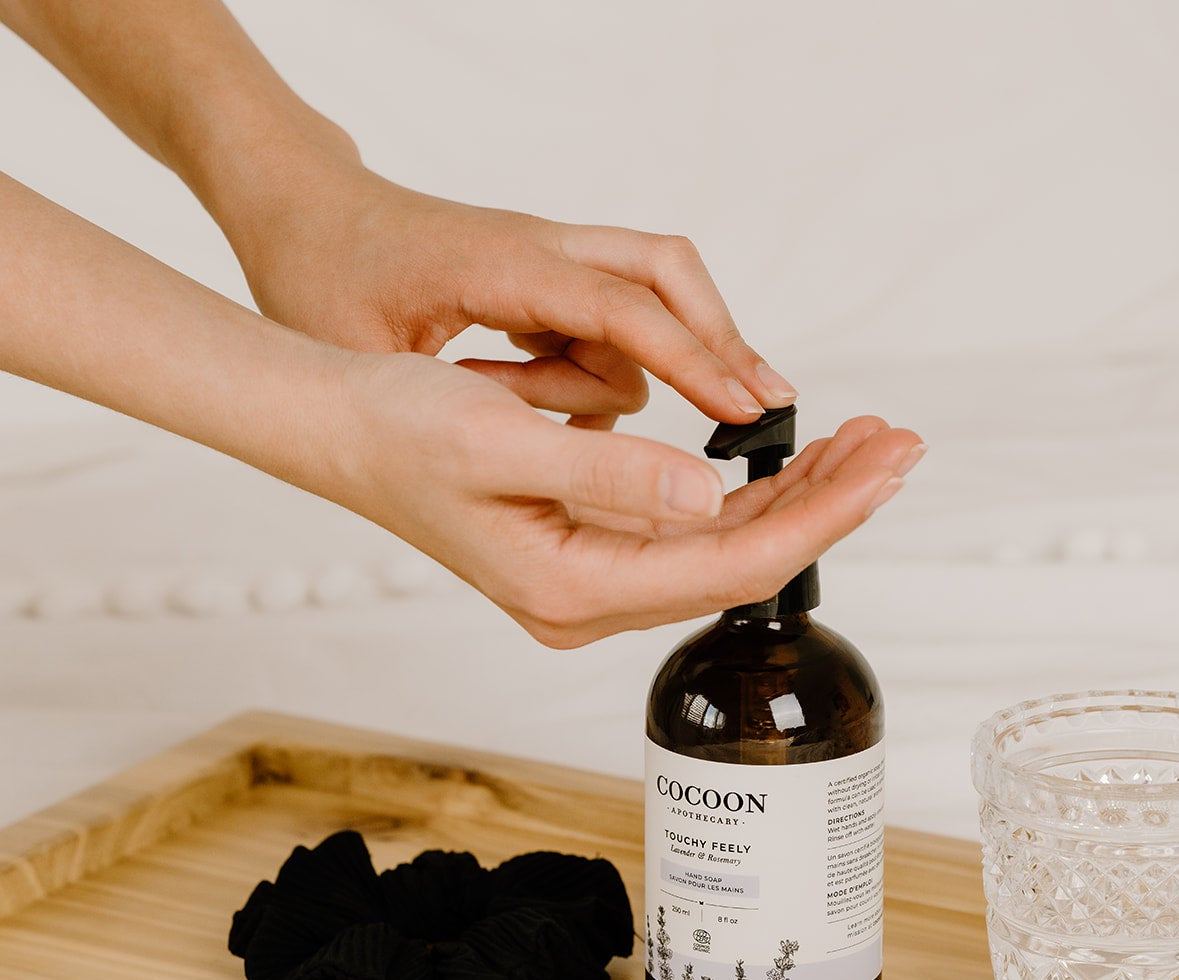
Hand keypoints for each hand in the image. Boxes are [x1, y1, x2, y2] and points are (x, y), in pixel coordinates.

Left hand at [229, 161, 797, 428]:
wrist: (301, 213)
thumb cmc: (321, 278)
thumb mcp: (373, 362)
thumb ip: (474, 409)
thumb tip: (568, 451)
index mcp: (504, 266)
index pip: (625, 308)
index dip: (693, 359)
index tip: (748, 407)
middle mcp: (542, 250)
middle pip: (668, 274)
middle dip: (716, 342)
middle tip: (761, 407)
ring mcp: (547, 260)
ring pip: (637, 313)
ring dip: (598, 382)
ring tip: (498, 401)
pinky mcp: (542, 279)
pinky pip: (603, 326)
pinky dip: (588, 373)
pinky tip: (526, 406)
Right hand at [335, 352, 923, 647]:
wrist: (339, 429)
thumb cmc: (400, 430)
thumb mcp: (501, 443)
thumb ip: (612, 476)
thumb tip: (713, 494)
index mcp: (571, 588)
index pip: (727, 562)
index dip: (815, 516)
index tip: (881, 467)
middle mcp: (588, 600)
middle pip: (737, 561)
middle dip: (825, 504)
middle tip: (898, 445)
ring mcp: (589, 580)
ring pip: (719, 546)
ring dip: (792, 496)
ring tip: (862, 444)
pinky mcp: (587, 550)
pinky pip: (686, 531)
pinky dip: (743, 493)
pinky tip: (788, 460)